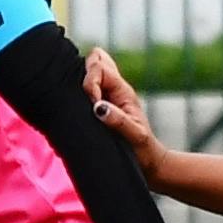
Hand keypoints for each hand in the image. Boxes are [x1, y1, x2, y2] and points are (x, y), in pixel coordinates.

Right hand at [82, 49, 164, 179]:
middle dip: (84, 72)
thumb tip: (98, 107)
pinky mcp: (98, 106)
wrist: (148, 164)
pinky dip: (77, 92)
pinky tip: (74, 110)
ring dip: (79, 83)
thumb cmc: (143, 151)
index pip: (99, 65)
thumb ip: (118, 121)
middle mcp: (113, 88)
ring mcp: (106, 96)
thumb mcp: (135, 136)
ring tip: (77, 105)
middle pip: (95, 58)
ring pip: (88, 71)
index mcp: (122, 90)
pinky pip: (85, 88)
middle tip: (84, 99)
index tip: (92, 106)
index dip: (91, 82)